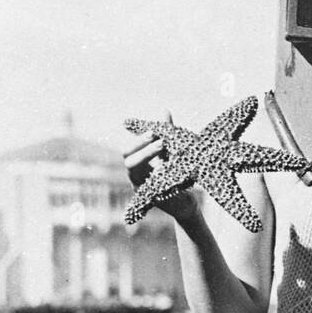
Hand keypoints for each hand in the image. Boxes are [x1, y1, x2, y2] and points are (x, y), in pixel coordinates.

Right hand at [122, 110, 201, 224]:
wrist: (184, 201)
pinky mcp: (147, 199)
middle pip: (127, 158)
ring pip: (133, 171)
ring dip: (148, 158)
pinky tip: (166, 169)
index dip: (139, 139)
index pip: (129, 148)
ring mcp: (139, 188)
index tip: (153, 132)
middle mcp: (134, 175)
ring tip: (163, 150)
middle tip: (160, 141)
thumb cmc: (174, 175)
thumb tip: (165, 111)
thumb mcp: (170, 152)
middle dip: (142, 148)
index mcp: (137, 162)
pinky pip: (146, 186)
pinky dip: (155, 176)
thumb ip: (165, 134)